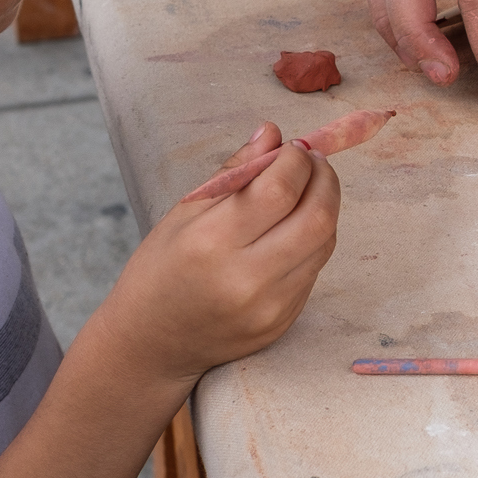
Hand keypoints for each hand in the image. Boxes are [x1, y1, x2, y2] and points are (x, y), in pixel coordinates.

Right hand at [101, 123, 339, 388]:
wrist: (151, 344)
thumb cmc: (160, 270)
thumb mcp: (185, 212)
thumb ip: (234, 171)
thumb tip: (272, 133)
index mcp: (212, 242)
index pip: (279, 189)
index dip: (297, 160)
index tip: (295, 147)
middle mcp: (246, 278)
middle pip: (316, 218)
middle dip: (325, 180)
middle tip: (315, 163)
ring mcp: (269, 307)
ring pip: (324, 244)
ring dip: (326, 207)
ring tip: (308, 190)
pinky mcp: (282, 323)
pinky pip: (314, 270)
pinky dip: (313, 240)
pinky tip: (295, 227)